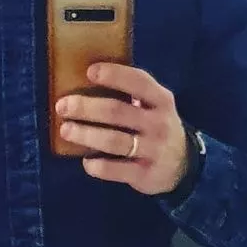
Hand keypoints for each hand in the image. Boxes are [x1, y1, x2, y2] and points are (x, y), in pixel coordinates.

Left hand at [56, 63, 188, 194]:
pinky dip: (98, 166)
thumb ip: (132, 92)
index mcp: (160, 99)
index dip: (114, 75)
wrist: (184, 165)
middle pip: (117, 111)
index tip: (89, 71)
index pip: (138, 82)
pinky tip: (86, 161)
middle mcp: (158, 123)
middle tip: (62, 105)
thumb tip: (86, 78)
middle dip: (86, 107)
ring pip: (114, 141)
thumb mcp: (154, 104)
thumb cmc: (155, 124)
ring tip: (66, 130)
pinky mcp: (145, 174)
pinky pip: (117, 170)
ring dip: (86, 135)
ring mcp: (153, 150)